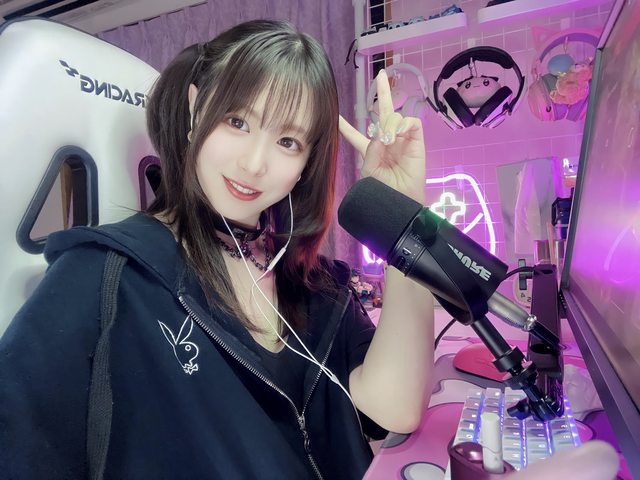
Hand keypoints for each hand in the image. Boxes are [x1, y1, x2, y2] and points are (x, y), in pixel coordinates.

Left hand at [339, 69, 425, 202]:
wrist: (400, 202)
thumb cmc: (382, 191)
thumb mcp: (369, 169)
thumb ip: (370, 148)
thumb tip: (383, 132)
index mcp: (371, 151)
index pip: (356, 136)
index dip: (345, 128)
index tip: (333, 117)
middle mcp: (387, 142)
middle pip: (382, 113)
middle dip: (383, 93)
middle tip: (381, 75)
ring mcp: (403, 140)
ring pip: (395, 116)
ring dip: (389, 123)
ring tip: (389, 140)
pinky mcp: (417, 141)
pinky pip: (411, 122)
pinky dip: (402, 125)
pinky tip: (397, 136)